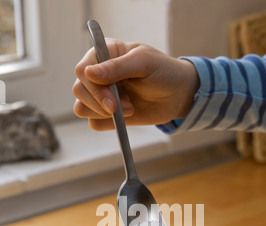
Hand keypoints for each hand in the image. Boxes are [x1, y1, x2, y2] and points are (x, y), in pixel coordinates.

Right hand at [72, 39, 199, 130]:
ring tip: (129, 109)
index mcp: (104, 53)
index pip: (82, 70)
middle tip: (126, 107)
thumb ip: (117, 67)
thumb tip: (88, 73)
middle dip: (100, 103)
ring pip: (81, 108)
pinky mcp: (107, 114)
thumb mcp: (144, 63)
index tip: (112, 100)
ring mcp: (101, 95)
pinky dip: (107, 124)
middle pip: (79, 90)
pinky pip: (93, 123)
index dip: (94, 87)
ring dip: (103, 113)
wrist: (178, 95)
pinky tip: (126, 116)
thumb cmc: (163, 72)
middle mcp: (98, 73)